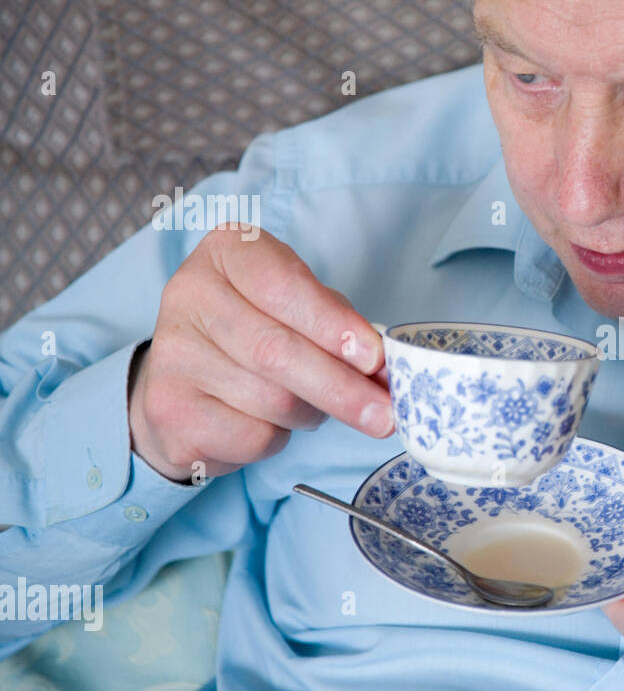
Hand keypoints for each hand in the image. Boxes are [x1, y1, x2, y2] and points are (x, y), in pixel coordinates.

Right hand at [128, 224, 392, 482]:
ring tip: (311, 405)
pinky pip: (251, 435)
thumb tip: (387, 370)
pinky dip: (278, 438)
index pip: (282, 285)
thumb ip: (342, 327)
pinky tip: (266, 422)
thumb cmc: (260, 333)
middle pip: (276, 349)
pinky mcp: (169, 409)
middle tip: (384, 414)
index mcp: (228, 251)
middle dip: (340, 387)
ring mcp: (172, 353)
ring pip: (271, 398)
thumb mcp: (301, 308)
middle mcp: (189, 293)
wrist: (187, 383)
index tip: (374, 359)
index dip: (333, 326)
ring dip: (310, 413)